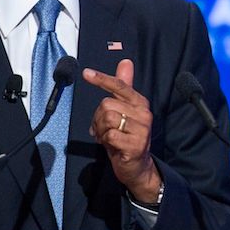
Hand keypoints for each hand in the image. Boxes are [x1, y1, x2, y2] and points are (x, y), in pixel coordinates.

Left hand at [84, 59, 161, 202]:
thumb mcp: (124, 111)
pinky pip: (109, 135)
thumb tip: (126, 62)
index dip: (101, 79)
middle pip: (106, 104)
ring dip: (100, 130)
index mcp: (140, 102)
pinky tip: (111, 146)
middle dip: (98, 118)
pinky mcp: (136, 145)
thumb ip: (123, 87)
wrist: (137, 166)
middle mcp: (144, 113)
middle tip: (103, 129)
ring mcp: (142, 130)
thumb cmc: (127, 137)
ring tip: (107, 137)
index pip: (119, 85)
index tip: (85, 73)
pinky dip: (104, 141)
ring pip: (107, 118)